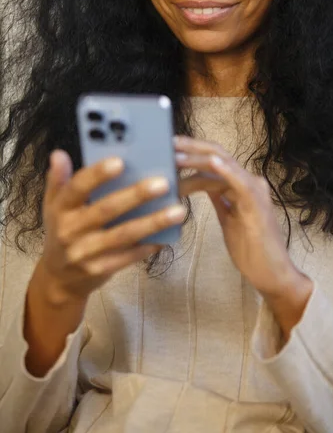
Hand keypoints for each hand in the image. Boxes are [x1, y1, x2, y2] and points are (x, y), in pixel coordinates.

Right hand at [40, 150, 185, 304]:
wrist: (59, 278)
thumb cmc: (62, 230)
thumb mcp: (53, 205)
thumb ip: (58, 179)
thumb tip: (59, 154)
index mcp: (60, 208)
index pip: (77, 188)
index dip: (97, 175)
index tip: (120, 161)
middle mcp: (70, 230)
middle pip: (106, 210)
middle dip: (136, 196)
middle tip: (163, 183)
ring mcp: (85, 252)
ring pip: (123, 235)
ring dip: (153, 222)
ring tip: (179, 211)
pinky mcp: (100, 269)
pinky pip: (129, 256)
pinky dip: (148, 245)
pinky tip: (167, 235)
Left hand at [175, 136, 312, 337]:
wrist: (272, 274)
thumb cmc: (251, 249)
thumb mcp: (227, 218)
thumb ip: (218, 198)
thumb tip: (201, 183)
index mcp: (240, 184)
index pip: (213, 160)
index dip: (191, 153)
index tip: (168, 149)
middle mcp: (248, 181)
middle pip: (217, 155)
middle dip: (191, 147)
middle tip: (167, 142)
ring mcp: (254, 190)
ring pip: (223, 165)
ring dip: (197, 158)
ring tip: (175, 153)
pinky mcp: (257, 204)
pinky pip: (239, 182)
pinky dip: (225, 170)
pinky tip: (210, 162)